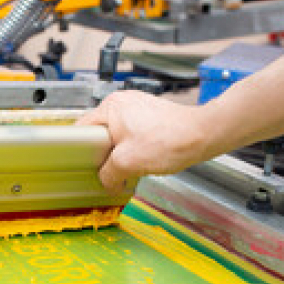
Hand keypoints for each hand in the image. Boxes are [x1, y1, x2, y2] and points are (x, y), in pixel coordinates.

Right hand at [76, 91, 208, 191]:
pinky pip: (132, 133)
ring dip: (120, 152)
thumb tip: (105, 181)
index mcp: (110, 107)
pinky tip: (143, 158)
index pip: (82, 129)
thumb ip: (108, 174)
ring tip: (130, 164)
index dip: (81, 151)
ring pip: (117, 134)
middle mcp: (122, 102)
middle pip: (100, 133)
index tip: (85, 165)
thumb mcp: (127, 163)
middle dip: (104, 154)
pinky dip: (134, 147)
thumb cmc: (169, 141)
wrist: (202, 136)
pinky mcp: (150, 114)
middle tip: (110, 169)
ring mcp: (137, 106)